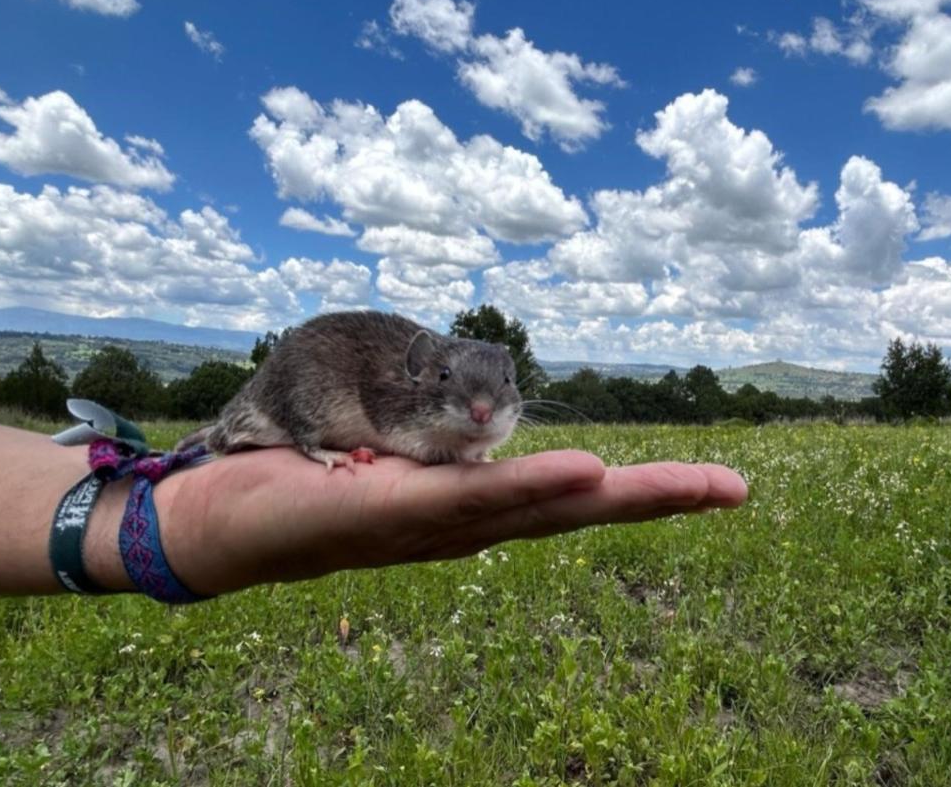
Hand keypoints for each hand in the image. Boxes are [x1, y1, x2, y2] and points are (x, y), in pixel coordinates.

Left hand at [152, 448, 747, 594]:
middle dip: (654, 501)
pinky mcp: (381, 515)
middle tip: (736, 488)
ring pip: (531, 509)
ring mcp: (425, 528)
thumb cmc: (305, 482)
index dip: (639, 492)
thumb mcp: (387, 452)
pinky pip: (462, 500)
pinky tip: (581, 475)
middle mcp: (458, 528)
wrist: (215, 516)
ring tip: (681, 485)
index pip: (564, 499)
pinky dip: (526, 488)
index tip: (716, 484)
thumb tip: (479, 422)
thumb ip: (437, 443)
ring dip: (609, 494)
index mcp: (465, 511)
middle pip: (568, 512)